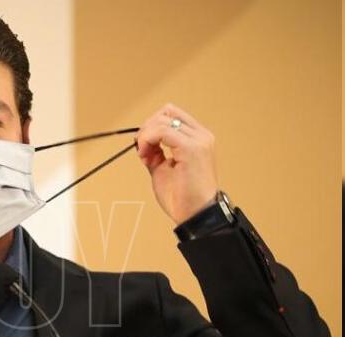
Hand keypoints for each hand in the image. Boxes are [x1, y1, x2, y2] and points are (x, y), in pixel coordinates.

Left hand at [135, 103, 217, 224]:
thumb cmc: (182, 198)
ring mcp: (198, 140)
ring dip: (146, 136)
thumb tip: (143, 142)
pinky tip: (146, 157)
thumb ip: (156, 153)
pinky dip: (147, 140)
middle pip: (166, 112)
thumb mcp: (164, 169)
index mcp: (199, 139)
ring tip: (145, 157)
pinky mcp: (191, 148)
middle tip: (142, 151)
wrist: (195, 215)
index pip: (172, 115)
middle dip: (147, 128)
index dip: (153, 126)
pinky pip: (162, 131)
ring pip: (162, 120)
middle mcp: (202, 136)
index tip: (144, 147)